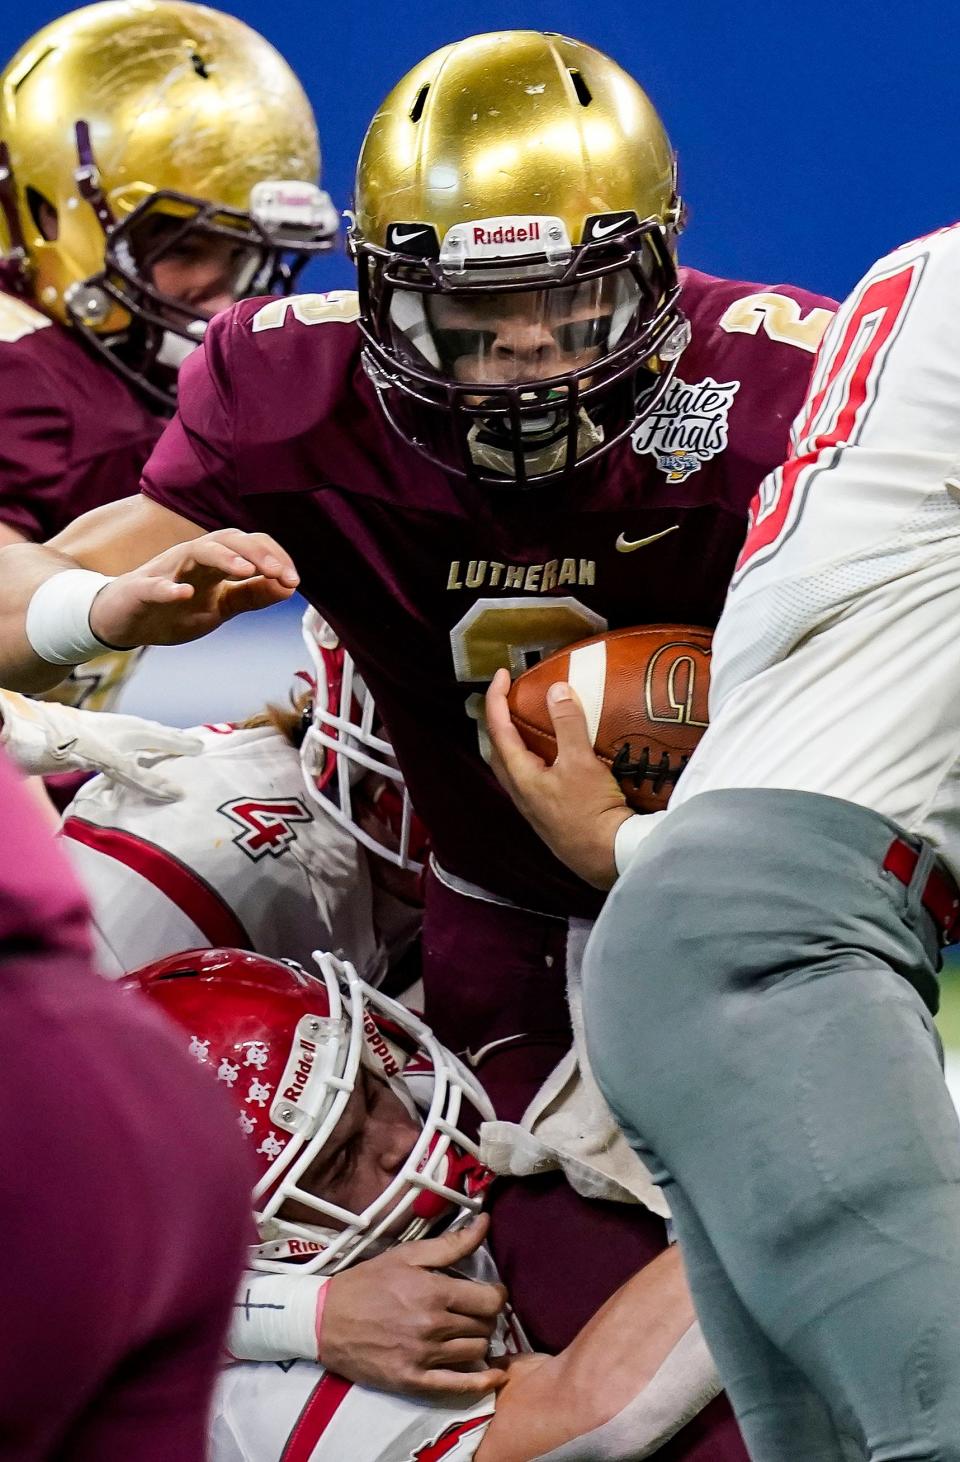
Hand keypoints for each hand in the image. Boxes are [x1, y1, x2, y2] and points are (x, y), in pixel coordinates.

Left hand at [0, 690, 201, 800]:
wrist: (27, 732)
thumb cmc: (70, 743)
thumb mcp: (111, 761)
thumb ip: (142, 778)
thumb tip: (177, 794)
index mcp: (132, 730)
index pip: (166, 740)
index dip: (185, 747)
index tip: (205, 750)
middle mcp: (122, 730)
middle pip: (154, 735)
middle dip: (175, 741)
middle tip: (196, 746)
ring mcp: (105, 735)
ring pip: (138, 739)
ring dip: (155, 745)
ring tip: (168, 752)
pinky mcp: (90, 744)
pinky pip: (122, 750)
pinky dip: (134, 755)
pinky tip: (127, 762)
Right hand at [88, 529, 298, 649]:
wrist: (124, 622)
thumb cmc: (174, 610)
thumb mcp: (220, 607)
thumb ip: (251, 595)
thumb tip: (289, 587)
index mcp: (215, 563)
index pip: (249, 546)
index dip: (274, 557)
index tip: (294, 581)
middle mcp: (193, 559)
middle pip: (227, 539)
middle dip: (256, 553)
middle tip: (279, 573)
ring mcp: (166, 572)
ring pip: (196, 551)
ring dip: (223, 558)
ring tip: (245, 571)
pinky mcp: (141, 590)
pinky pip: (155, 585)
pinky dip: (169, 588)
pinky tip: (183, 593)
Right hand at [320, 1214, 508, 1397]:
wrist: (325, 1321)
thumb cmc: (367, 1283)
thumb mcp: (406, 1255)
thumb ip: (450, 1243)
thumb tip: (485, 1222)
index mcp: (433, 1292)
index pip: (489, 1300)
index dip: (496, 1295)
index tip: (489, 1292)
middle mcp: (432, 1326)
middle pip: (484, 1326)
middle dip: (486, 1317)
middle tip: (474, 1311)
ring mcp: (423, 1357)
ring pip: (476, 1353)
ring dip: (479, 1341)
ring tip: (467, 1332)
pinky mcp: (413, 1381)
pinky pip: (459, 1386)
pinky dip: (481, 1382)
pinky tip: (492, 1376)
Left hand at [485, 668, 632, 890]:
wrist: (608, 856)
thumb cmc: (591, 810)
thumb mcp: (581, 762)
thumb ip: (568, 724)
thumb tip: (557, 689)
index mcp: (521, 777)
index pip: (498, 730)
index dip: (496, 699)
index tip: (502, 674)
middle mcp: (520, 793)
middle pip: (498, 751)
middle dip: (498, 722)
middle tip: (510, 699)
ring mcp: (534, 808)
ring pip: (513, 768)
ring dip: (515, 742)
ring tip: (530, 724)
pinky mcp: (550, 816)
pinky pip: (532, 779)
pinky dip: (534, 759)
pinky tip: (554, 758)